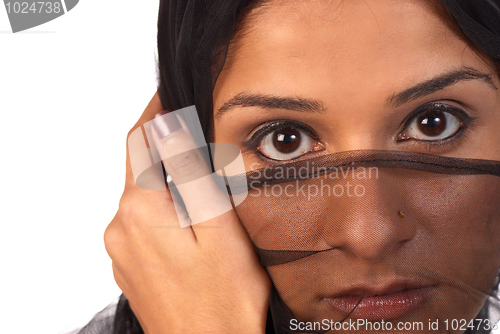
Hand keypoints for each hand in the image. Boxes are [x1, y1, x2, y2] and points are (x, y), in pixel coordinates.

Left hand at [104, 93, 271, 333]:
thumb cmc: (224, 300)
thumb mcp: (218, 226)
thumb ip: (190, 174)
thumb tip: (168, 127)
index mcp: (141, 211)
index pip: (140, 141)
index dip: (155, 112)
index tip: (170, 93)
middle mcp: (121, 228)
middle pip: (137, 167)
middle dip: (162, 144)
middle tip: (194, 128)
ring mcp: (122, 250)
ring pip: (141, 195)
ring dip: (164, 177)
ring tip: (199, 172)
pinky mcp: (131, 265)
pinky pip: (141, 221)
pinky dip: (160, 206)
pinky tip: (188, 215)